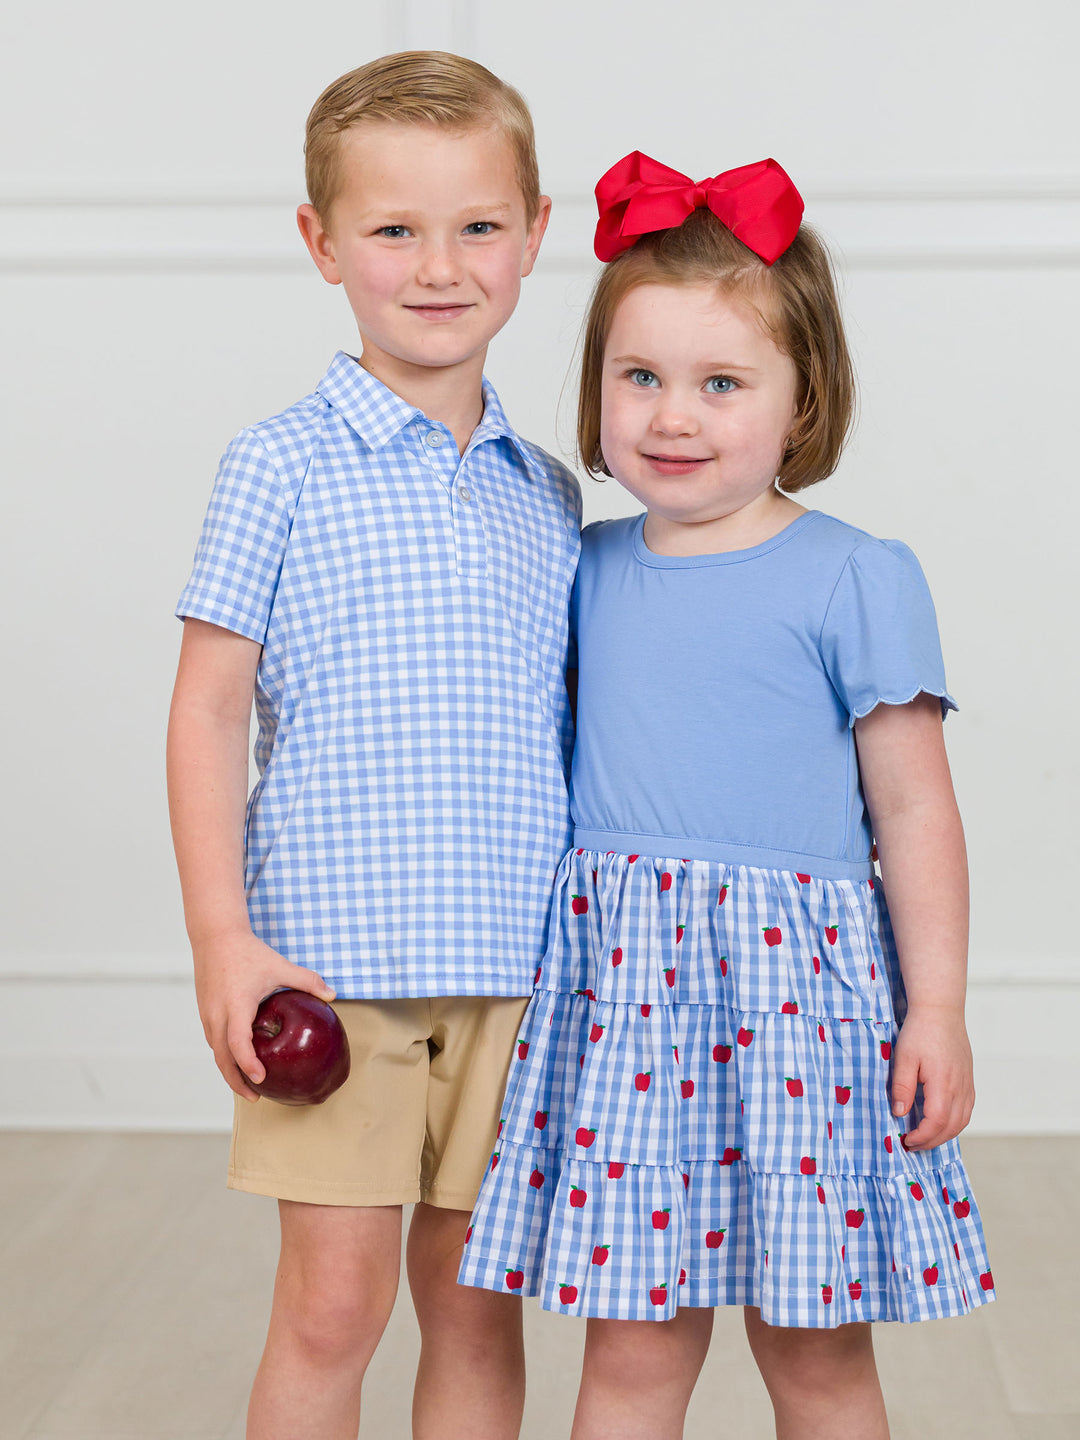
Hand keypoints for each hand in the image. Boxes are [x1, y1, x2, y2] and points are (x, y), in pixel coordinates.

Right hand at [192, 928, 335, 1100]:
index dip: (248, 1064)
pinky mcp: (204, 1012)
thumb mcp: (280, 965)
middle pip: (222, 1058)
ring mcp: (207, 1014)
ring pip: (215, 1051)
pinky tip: (238, 1060)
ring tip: (248, 1085)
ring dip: (229, 1070)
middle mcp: (217, 1014)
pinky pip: (213, 1040)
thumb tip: (333, 995)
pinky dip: (224, 1055)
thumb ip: (307, 980)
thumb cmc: (248, 951)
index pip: (238, 1043)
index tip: (261, 1079)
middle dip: (237, 1081)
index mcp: (236, 1004)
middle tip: (256, 1097)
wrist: (215, 935)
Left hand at [890, 1005, 974, 1149]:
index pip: (937, 1122)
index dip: (922, 1136)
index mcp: (943, 1083)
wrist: (941, 1011)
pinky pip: (966, 1110)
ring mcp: (967, 1084)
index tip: (906, 1140)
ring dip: (944, 1135)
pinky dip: (954, 1122)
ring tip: (924, 1137)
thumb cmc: (920, 1031)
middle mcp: (960, 1087)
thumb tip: (899, 1113)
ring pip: (962, 1121)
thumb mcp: (903, 1058)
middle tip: (912, 1145)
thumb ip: (902, 1087)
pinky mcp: (968, 1080)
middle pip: (952, 1127)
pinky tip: (940, 1122)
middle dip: (932, 1141)